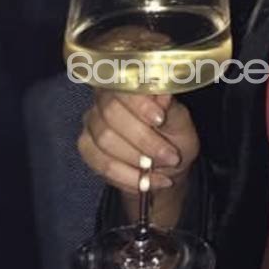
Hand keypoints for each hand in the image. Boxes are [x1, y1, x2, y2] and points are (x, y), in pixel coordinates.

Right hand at [77, 91, 199, 195]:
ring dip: (137, 159)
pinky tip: (148, 182)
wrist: (164, 168)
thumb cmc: (174, 138)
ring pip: (105, 140)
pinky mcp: (87, 148)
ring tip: (163, 169)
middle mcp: (104, 100)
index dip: (140, 103)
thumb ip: (171, 110)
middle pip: (111, 113)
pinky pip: (101, 164)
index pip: (124, 87)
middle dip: (144, 139)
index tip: (160, 119)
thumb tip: (164, 95)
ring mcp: (92, 123)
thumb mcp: (181, 124)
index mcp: (130, 86)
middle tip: (171, 156)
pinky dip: (128, 177)